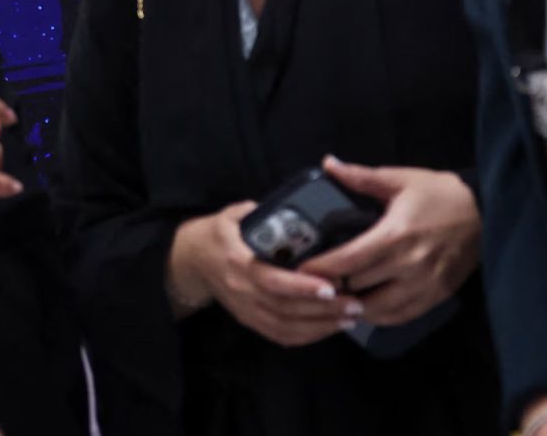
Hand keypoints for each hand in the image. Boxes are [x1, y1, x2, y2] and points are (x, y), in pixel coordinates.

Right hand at [172, 203, 356, 347]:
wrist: (191, 260)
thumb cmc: (217, 234)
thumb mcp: (232, 214)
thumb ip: (260, 211)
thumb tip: (293, 209)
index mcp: (238, 262)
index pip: (272, 281)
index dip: (302, 287)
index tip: (331, 285)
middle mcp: (242, 291)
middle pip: (286, 309)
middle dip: (323, 310)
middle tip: (355, 304)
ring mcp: (246, 310)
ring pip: (286, 327)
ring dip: (320, 326)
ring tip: (350, 318)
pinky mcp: (250, 321)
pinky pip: (280, 336)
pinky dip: (307, 337)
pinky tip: (330, 328)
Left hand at [298, 158, 480, 326]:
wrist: (484, 212)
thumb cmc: (437, 194)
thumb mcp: (399, 179)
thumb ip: (361, 176)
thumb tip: (329, 163)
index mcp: (395, 234)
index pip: (349, 261)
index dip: (322, 269)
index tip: (301, 270)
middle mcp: (409, 264)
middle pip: (359, 287)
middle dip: (333, 287)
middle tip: (312, 283)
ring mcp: (425, 284)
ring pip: (379, 309)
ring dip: (355, 306)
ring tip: (336, 299)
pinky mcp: (437, 296)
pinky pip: (402, 316)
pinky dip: (380, 316)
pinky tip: (365, 308)